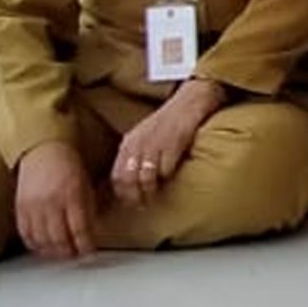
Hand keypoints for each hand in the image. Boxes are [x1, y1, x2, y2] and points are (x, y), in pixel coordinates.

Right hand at [14, 141, 96, 260]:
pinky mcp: (20, 208)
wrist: (43, 150)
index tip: (89, 251)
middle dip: (69, 252)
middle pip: (59, 239)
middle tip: (75, 255)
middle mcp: (52, 203)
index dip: (85, 245)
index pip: (80, 230)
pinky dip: (35, 244)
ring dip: (52, 252)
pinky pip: (26, 233)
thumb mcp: (86, 186)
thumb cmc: (68, 166)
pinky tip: (42, 247)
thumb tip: (89, 235)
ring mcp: (34, 206)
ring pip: (42, 240)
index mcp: (72, 196)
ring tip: (60, 253)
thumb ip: (87, 211)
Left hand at [112, 80, 225, 207]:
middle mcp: (138, 143)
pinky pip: (165, 169)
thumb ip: (136, 154)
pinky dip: (167, 178)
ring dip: (150, 191)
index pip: (116, 175)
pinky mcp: (172, 143)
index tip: (129, 204)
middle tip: (142, 206)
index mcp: (129, 142)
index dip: (121, 193)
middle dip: (134, 197)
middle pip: (128, 179)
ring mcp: (154, 143)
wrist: (190, 100)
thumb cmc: (170, 121)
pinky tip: (170, 180)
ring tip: (155, 198)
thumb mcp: (146, 135)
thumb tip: (131, 181)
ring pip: (144, 177)